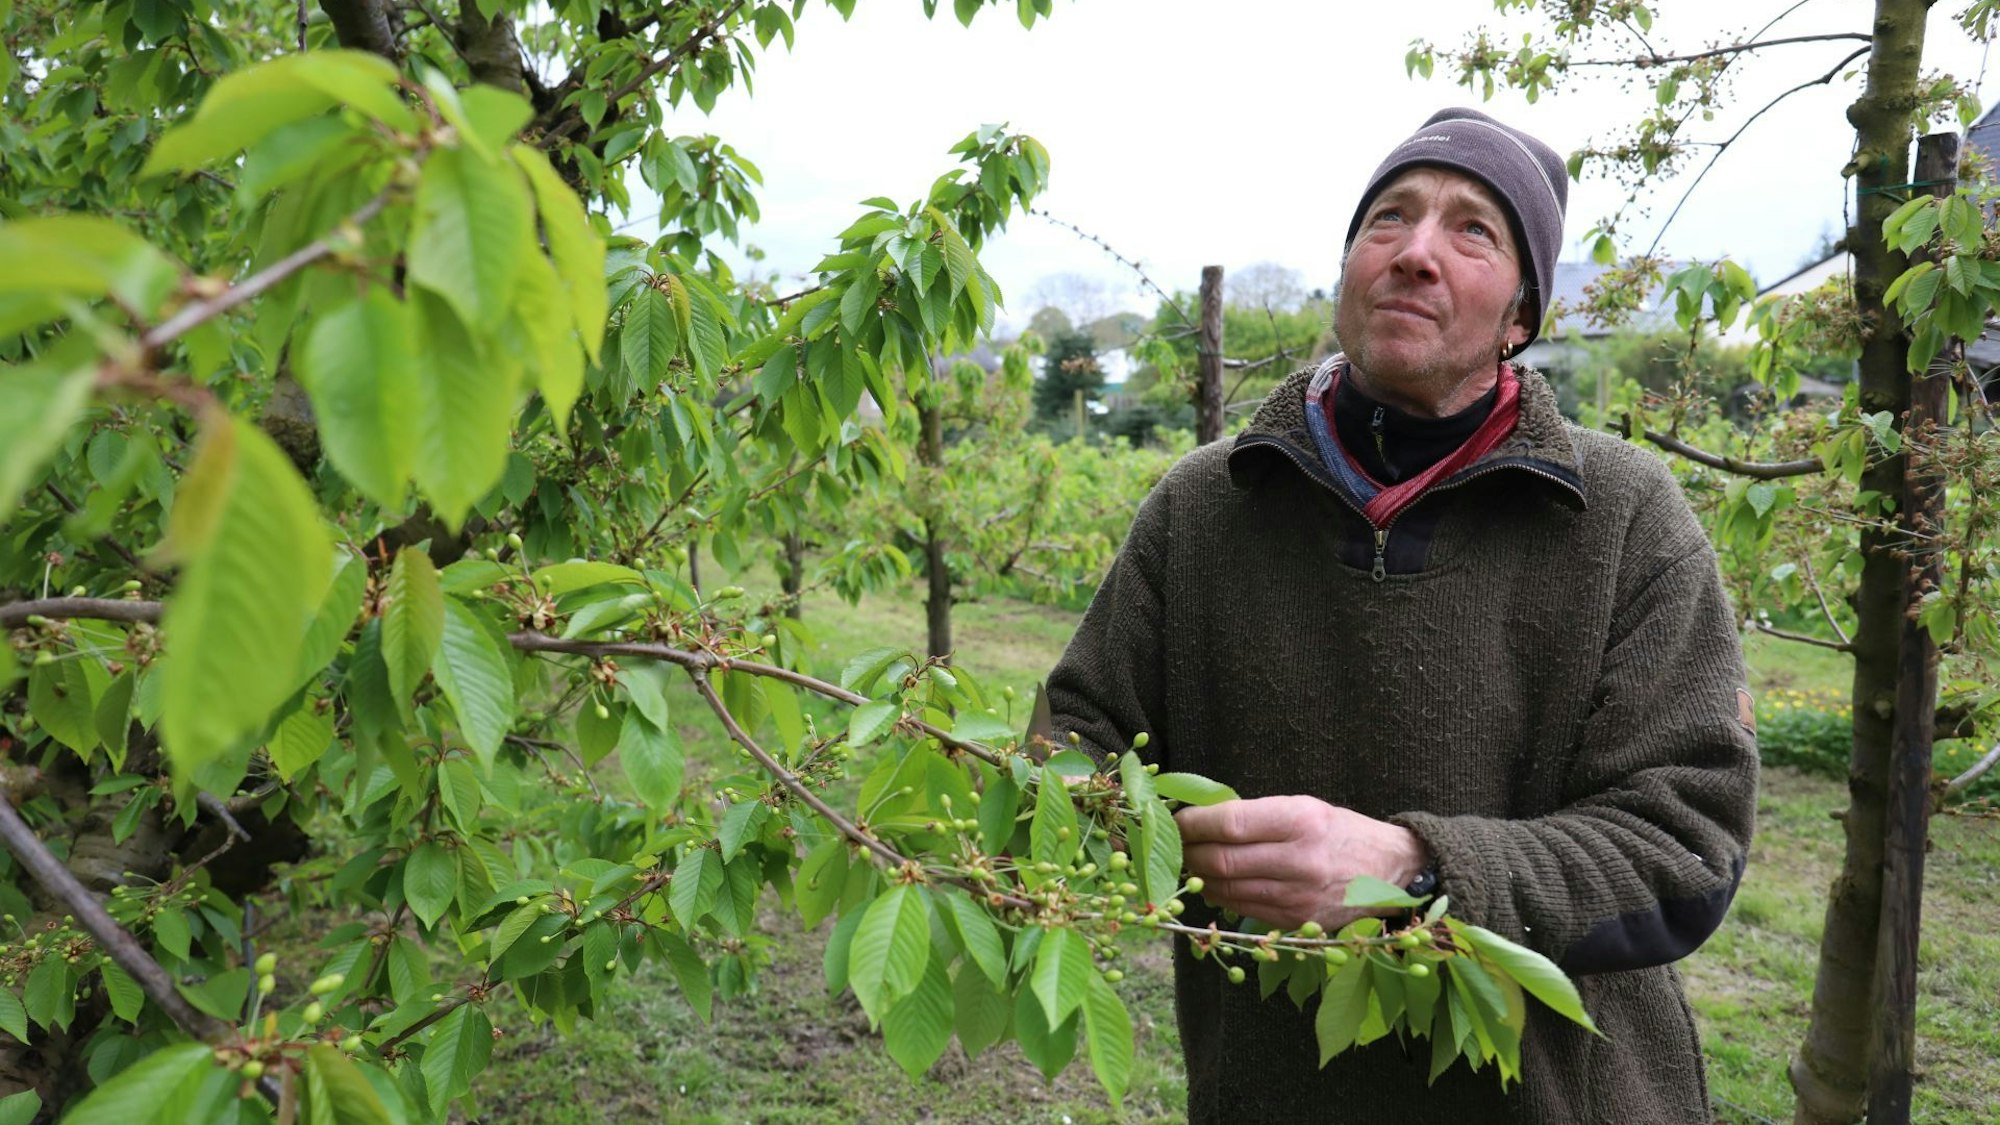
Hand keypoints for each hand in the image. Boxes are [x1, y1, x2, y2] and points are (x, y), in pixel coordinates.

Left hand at [1174, 796, 1429, 931]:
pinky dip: (1220, 896)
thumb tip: (1201, 821)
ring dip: (1198, 877)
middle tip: (1172, 846)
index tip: (1175, 820)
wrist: (1392, 871)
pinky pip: (1244, 909)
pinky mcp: (1297, 922)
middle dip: (1188, 853)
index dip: (1193, 824)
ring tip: (1186, 864)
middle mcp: (1299, 861)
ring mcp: (1298, 897)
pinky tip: (1211, 884)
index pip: (1229, 824)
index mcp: (1301, 821)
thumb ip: (1256, 815)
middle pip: (1222, 860)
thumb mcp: (1305, 807)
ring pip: (1227, 889)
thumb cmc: (1341, 831)